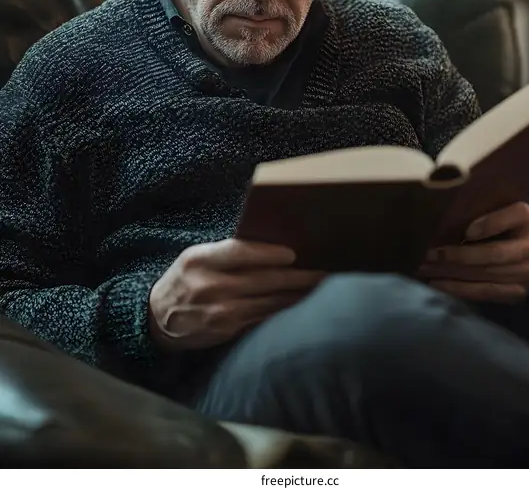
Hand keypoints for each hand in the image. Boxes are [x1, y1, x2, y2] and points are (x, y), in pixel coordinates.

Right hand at [149, 238, 323, 349]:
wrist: (156, 319)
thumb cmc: (184, 279)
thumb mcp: (195, 257)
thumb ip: (226, 252)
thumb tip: (271, 246)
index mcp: (200, 260)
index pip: (240, 252)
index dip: (269, 253)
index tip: (293, 253)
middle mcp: (210, 286)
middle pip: (263, 279)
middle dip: (297, 275)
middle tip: (323, 269)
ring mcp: (220, 311)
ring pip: (269, 300)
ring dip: (297, 293)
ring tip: (319, 284)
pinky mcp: (228, 330)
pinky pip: (263, 316)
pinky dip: (284, 308)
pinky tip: (300, 301)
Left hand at [418, 202, 528, 303]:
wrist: (523, 257)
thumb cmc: (499, 227)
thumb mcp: (496, 211)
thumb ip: (479, 210)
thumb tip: (442, 215)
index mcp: (526, 218)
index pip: (512, 216)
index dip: (489, 225)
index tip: (466, 232)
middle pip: (494, 253)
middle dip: (458, 255)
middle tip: (429, 254)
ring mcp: (526, 272)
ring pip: (486, 274)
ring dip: (452, 273)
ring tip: (426, 269)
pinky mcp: (516, 292)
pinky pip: (485, 292)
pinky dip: (459, 289)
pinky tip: (438, 284)